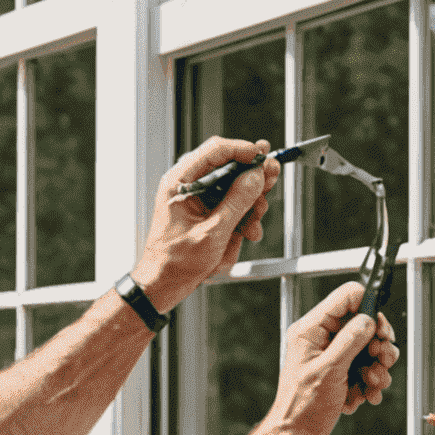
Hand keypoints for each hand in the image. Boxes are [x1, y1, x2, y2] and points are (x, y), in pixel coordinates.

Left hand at [132, 138, 280, 310]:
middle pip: (228, 166)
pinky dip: (243, 217)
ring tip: (254, 221)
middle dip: (251, 178)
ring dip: (250, 203)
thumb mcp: (212, 232)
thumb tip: (255, 177)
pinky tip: (248, 231)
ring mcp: (198, 199)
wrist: (164, 284)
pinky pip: (231, 206)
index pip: (216, 150)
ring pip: (233, 187)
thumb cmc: (174, 262)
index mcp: (180, 181)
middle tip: (270, 181)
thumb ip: (237, 202)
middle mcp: (188, 185)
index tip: (264, 156)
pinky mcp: (206, 213)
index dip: (243, 150)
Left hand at [263, 282, 400, 434]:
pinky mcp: (339, 371)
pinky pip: (364, 368)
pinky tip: (365, 397)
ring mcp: (331, 355)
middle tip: (382, 361)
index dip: (369, 308)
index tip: (381, 331)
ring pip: (368, 348)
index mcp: (311, 329)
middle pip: (363, 323)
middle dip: (378, 345)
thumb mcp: (329, 370)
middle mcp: (321, 338)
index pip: (347, 297)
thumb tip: (368, 319)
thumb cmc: (303, 406)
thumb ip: (350, 340)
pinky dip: (370, 382)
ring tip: (372, 385)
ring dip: (377, 368)